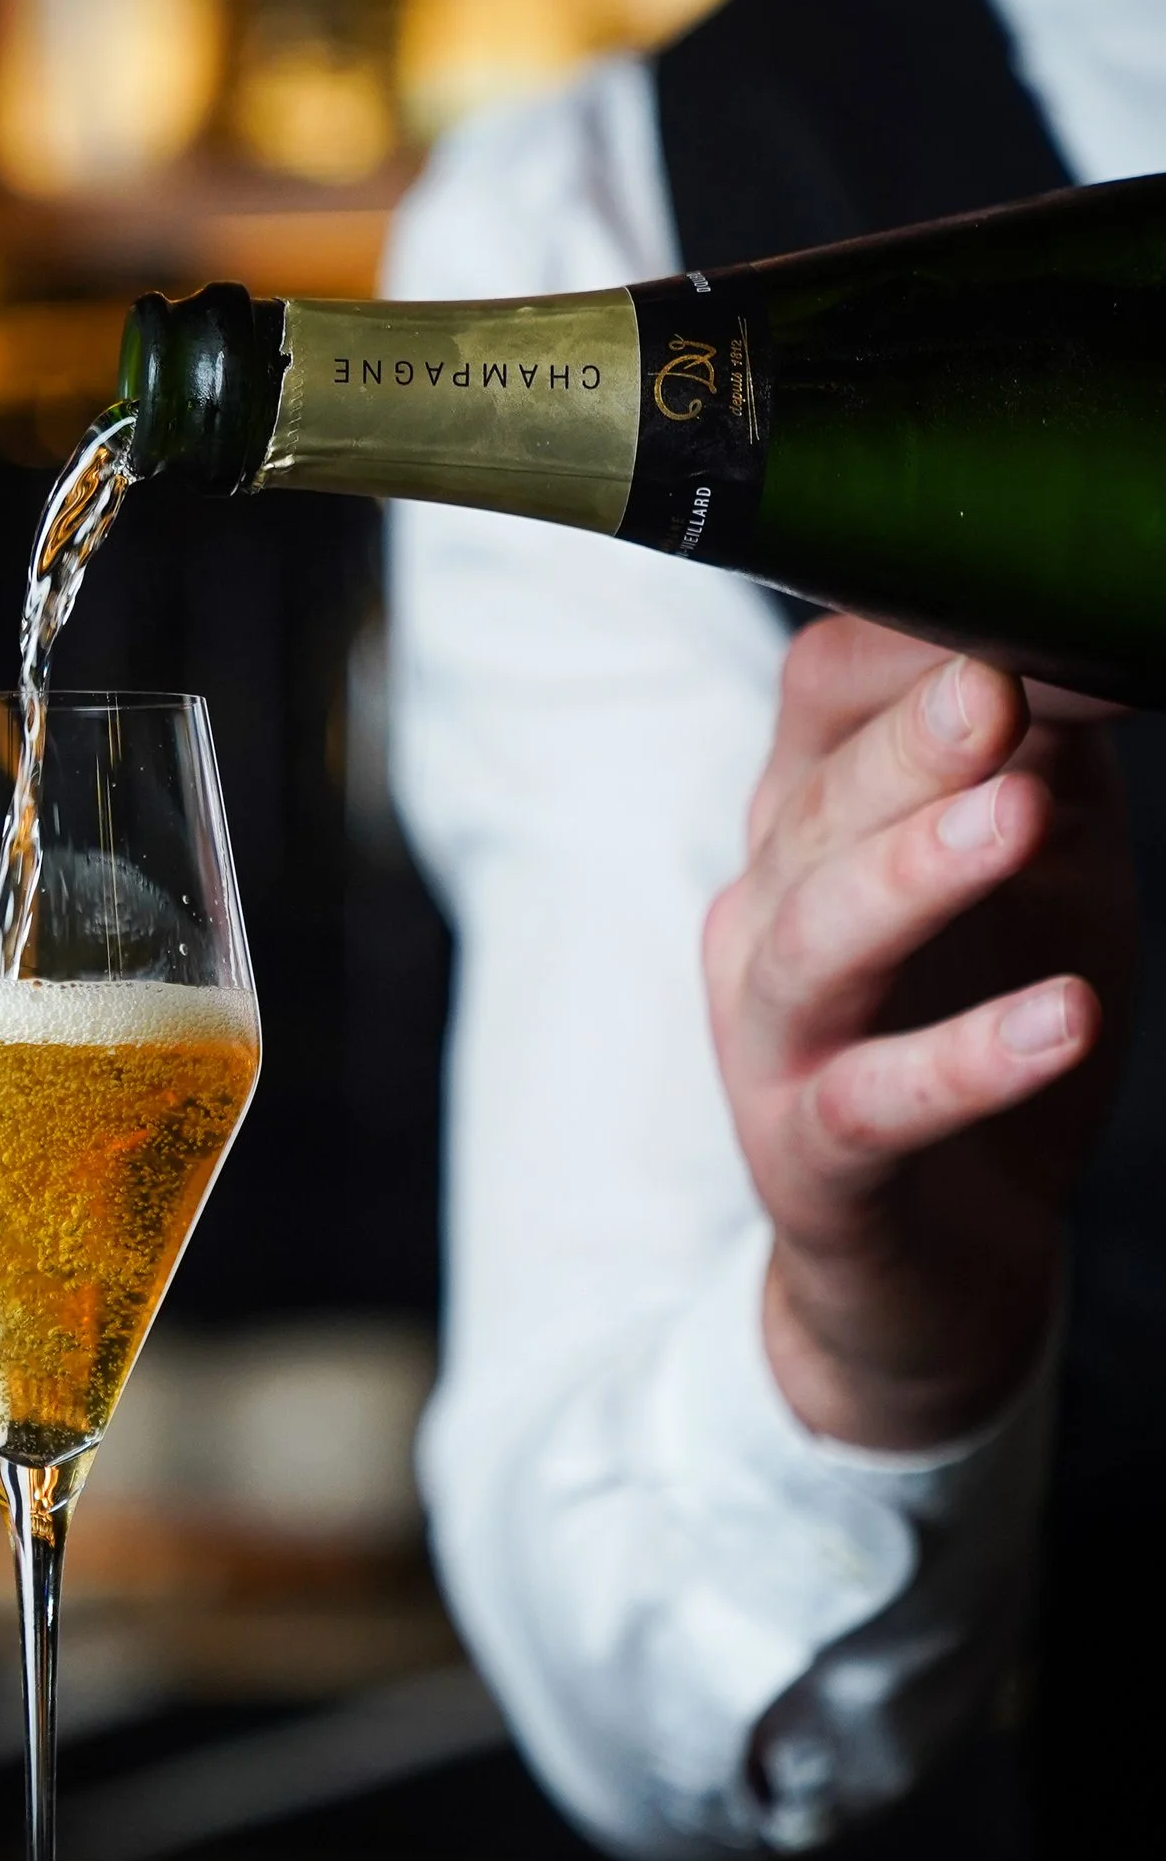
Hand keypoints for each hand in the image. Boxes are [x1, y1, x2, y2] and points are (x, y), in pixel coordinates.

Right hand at [703, 617, 1135, 1451]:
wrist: (940, 1257)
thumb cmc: (984, 1026)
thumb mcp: (1045, 873)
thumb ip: (1055, 760)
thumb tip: (1094, 639)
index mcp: (809, 822)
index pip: (822, 694)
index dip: (913, 648)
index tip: (1025, 603)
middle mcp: (767, 915)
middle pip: (813, 808)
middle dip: (910, 748)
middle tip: (997, 694)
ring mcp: (775, 1043)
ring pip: (818, 944)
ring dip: (914, 876)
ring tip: (1017, 823)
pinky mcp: (809, 1162)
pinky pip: (872, 1103)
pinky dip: (966, 1059)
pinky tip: (1061, 1019)